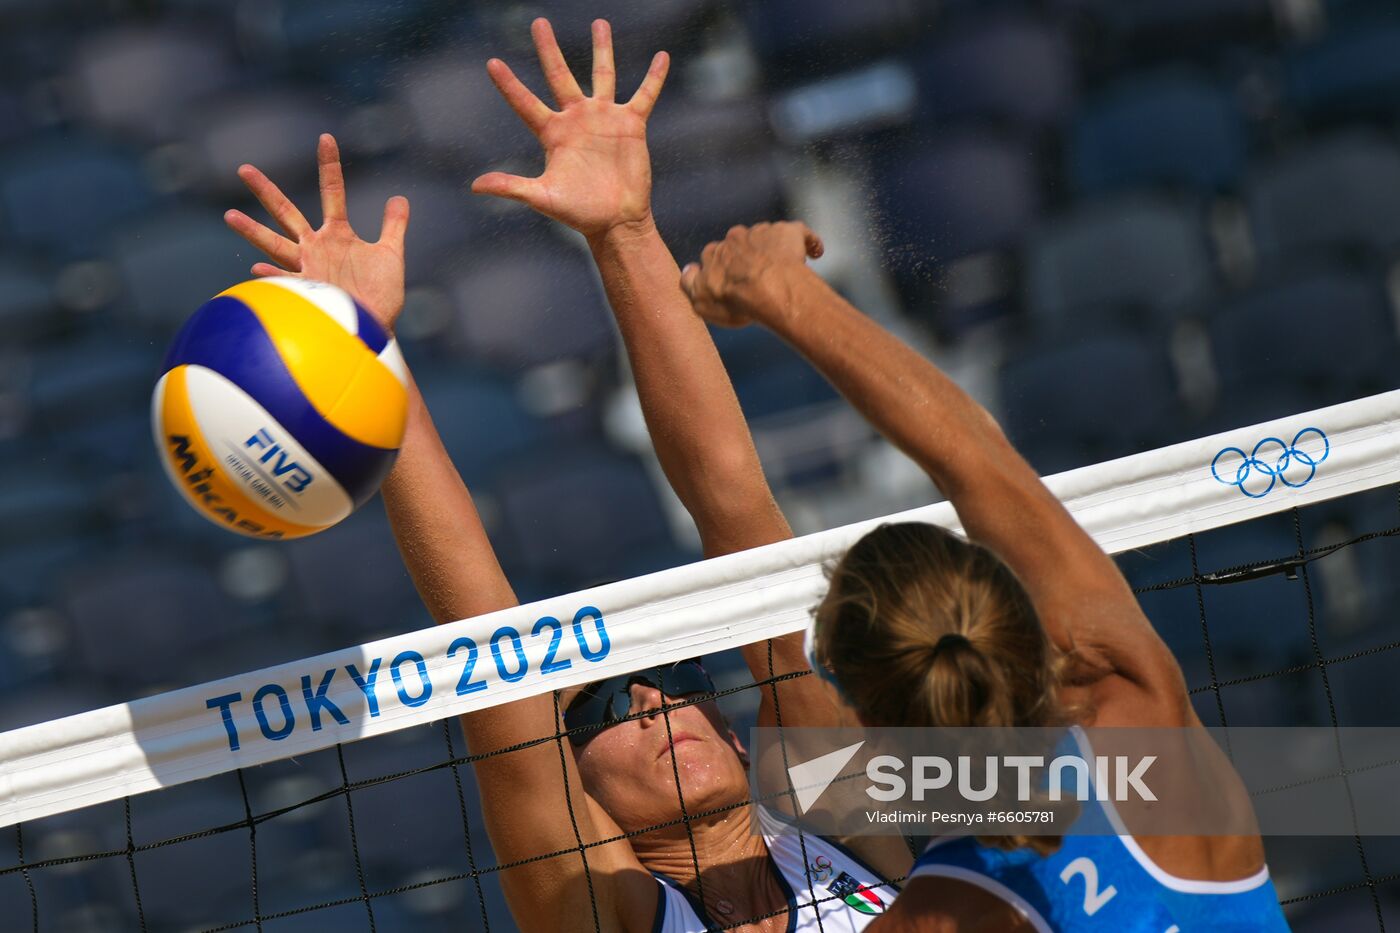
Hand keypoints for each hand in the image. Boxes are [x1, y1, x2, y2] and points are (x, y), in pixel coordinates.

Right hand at [223, 134, 409, 332]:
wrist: (373, 328)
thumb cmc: (380, 295)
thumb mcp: (390, 255)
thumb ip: (393, 227)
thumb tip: (399, 198)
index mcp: (336, 235)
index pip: (332, 192)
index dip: (329, 166)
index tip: (325, 137)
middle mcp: (316, 248)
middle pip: (286, 213)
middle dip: (266, 192)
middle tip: (243, 168)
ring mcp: (308, 269)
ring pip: (274, 245)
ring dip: (253, 231)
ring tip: (228, 215)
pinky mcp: (307, 292)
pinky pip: (286, 282)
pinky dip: (273, 276)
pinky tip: (256, 267)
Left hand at [471, 18, 668, 240]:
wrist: (616, 221)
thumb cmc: (579, 212)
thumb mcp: (544, 198)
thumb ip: (512, 187)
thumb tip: (476, 185)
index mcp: (553, 133)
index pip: (525, 103)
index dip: (509, 84)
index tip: (492, 62)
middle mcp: (576, 120)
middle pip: (559, 75)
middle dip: (548, 49)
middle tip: (538, 22)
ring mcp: (604, 119)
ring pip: (602, 75)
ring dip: (602, 49)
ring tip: (599, 23)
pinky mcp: (631, 125)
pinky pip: (645, 95)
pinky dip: (654, 77)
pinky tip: (662, 57)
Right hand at [679, 223, 824, 327]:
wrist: (770, 289)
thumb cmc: (735, 300)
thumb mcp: (700, 302)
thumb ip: (689, 285)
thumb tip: (688, 271)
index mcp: (715, 253)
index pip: (713, 256)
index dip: (723, 270)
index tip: (730, 284)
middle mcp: (736, 237)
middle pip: (741, 244)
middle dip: (748, 257)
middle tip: (757, 279)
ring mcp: (763, 232)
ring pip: (768, 237)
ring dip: (774, 250)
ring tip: (785, 271)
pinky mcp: (789, 232)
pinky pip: (800, 233)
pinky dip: (807, 242)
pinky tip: (816, 252)